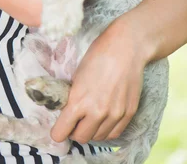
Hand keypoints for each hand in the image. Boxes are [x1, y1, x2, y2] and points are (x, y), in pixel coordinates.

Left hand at [50, 16, 147, 143]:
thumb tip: (68, 111)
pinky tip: (102, 121)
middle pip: (80, 137)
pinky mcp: (128, 113)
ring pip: (98, 138)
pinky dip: (105, 131)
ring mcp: (114, 115)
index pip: (62, 132)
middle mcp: (97, 112)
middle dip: (74, 131)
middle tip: (74, 122)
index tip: (58, 129)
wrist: (126, 48)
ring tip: (89, 120)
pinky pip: (114, 134)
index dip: (58, 132)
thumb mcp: (77, 75)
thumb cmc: (98, 55)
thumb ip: (73, 96)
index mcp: (79, 101)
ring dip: (91, 131)